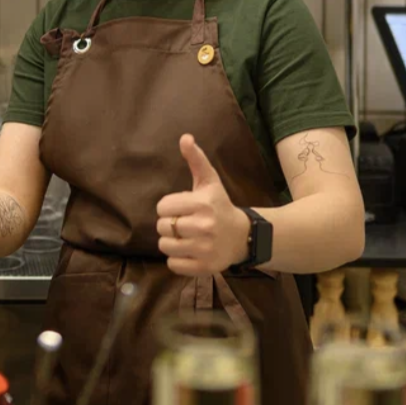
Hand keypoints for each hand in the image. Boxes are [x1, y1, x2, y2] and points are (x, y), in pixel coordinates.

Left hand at [156, 134, 250, 276]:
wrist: (243, 236)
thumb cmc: (219, 205)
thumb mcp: (209, 181)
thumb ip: (196, 159)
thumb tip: (185, 137)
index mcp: (202, 204)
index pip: (162, 207)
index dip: (167, 208)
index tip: (180, 208)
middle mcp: (204, 227)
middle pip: (162, 227)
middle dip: (168, 225)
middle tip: (183, 224)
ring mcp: (205, 249)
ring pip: (165, 247)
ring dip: (171, 243)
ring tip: (184, 238)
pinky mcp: (205, 267)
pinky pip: (173, 265)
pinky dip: (177, 260)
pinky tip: (189, 251)